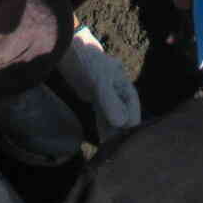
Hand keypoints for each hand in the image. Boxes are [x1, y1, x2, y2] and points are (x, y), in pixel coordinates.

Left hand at [56, 24, 141, 141]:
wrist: (68, 50)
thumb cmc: (87, 63)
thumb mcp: (100, 82)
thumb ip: (111, 102)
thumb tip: (122, 124)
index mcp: (125, 87)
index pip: (133, 111)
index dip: (131, 127)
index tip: (128, 144)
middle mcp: (119, 92)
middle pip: (124, 116)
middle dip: (122, 132)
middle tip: (117, 152)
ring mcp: (107, 96)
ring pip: (113, 117)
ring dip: (112, 132)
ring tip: (111, 151)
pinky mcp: (96, 98)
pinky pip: (103, 116)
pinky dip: (103, 127)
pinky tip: (103, 140)